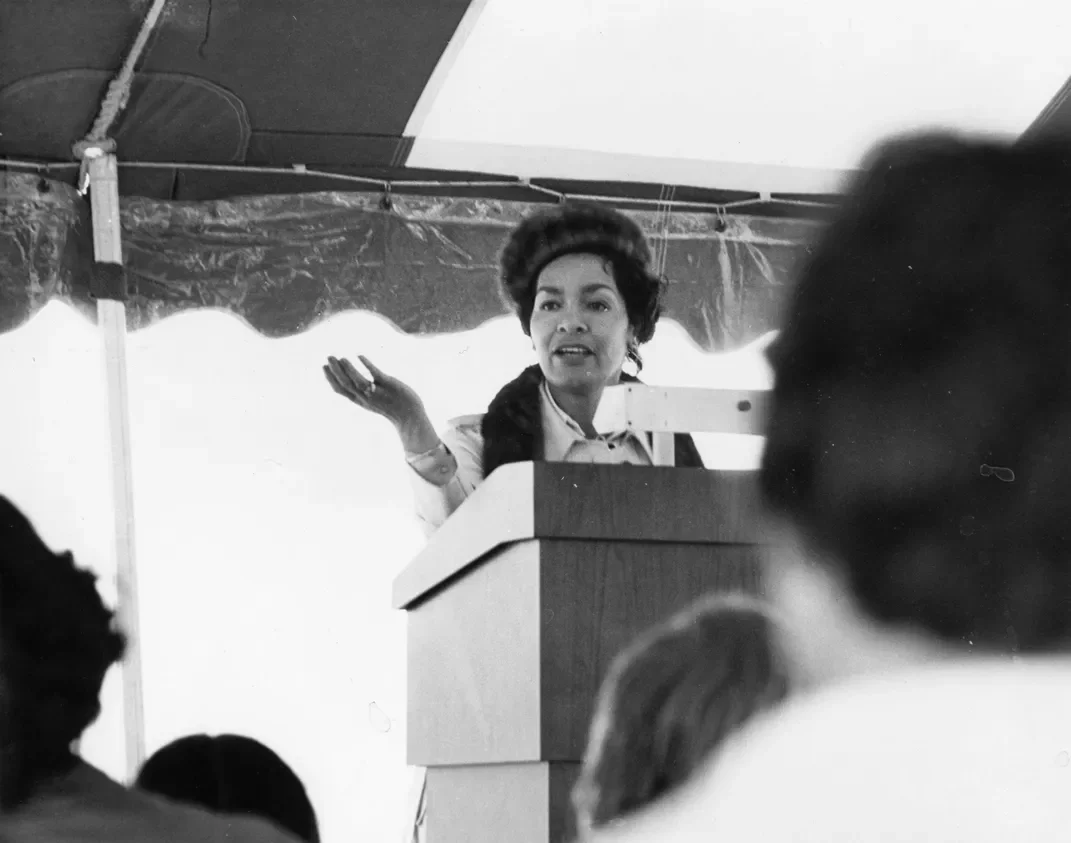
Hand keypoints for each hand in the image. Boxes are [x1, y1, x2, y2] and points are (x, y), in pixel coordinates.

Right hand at [323, 356, 438, 451]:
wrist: (410, 416)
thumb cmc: (392, 407)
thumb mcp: (373, 402)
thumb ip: (363, 393)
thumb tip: (356, 383)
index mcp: (361, 401)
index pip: (340, 391)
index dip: (330, 379)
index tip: (324, 367)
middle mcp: (366, 398)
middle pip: (346, 385)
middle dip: (335, 371)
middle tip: (329, 357)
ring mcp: (377, 392)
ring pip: (358, 381)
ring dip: (348, 369)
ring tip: (341, 358)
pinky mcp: (389, 385)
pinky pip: (375, 374)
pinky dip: (366, 365)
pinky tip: (359, 356)